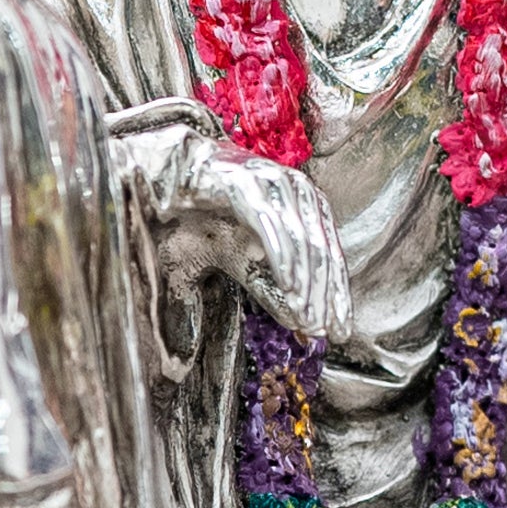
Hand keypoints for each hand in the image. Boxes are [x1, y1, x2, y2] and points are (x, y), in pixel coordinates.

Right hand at [168, 144, 351, 340]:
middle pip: (321, 250)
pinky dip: (282, 256)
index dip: (336, 296)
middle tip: (324, 332)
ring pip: (301, 237)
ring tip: (309, 318)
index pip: (329, 257)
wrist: (164, 175)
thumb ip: (268, 288)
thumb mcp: (239, 260)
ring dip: (307, 282)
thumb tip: (297, 325)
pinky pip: (270, 223)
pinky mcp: (244, 181)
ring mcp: (270, 183)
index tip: (341, 332)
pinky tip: (289, 287)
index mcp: (302, 207)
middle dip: (325, 296)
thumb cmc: (203, 217)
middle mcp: (294, 191)